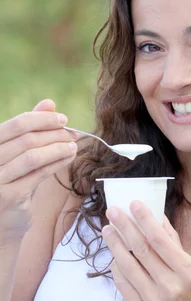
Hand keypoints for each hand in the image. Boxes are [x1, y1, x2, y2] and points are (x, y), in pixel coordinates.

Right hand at [0, 99, 78, 242]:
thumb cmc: (7, 183)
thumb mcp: (15, 154)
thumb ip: (28, 129)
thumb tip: (48, 103)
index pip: (15, 124)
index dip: (42, 119)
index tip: (63, 119)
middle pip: (26, 139)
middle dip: (54, 134)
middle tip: (73, 134)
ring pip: (33, 156)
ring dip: (58, 148)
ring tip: (74, 145)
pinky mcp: (9, 197)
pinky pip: (38, 175)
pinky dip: (56, 163)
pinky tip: (68, 158)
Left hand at [101, 201, 190, 300]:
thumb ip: (175, 246)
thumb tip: (158, 218)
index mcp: (188, 271)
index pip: (160, 239)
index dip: (145, 219)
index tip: (133, 203)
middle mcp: (172, 285)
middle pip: (141, 249)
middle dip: (124, 227)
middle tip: (112, 211)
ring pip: (128, 266)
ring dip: (115, 245)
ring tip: (108, 230)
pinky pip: (124, 285)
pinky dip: (117, 269)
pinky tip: (114, 257)